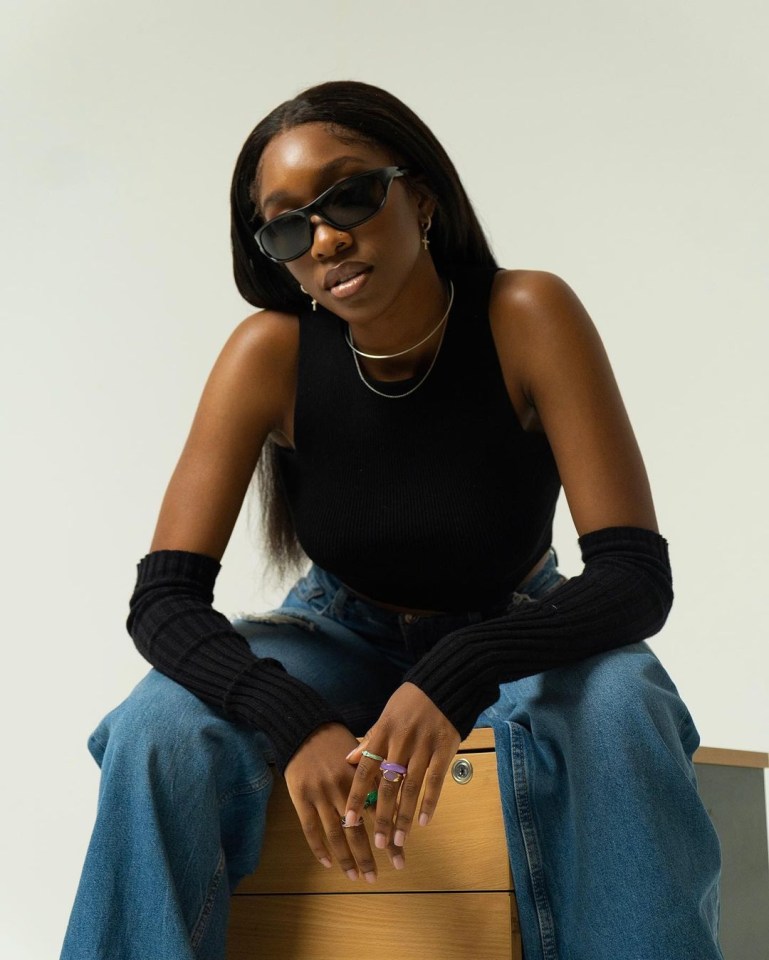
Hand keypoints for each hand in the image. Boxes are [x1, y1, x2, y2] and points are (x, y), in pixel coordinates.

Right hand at [284, 722, 381, 882]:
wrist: (303, 727)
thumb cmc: (335, 739)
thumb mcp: (359, 753)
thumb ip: (375, 777)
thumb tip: (393, 799)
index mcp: (360, 775)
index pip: (378, 812)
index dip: (387, 834)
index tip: (399, 856)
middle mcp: (341, 787)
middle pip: (357, 829)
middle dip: (367, 856)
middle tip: (375, 877)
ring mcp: (320, 794)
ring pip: (335, 834)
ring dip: (346, 858)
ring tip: (355, 876)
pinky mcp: (300, 798)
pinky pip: (311, 829)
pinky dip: (319, 849)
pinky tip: (328, 863)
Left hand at [343, 682, 460, 852]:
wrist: (445, 683)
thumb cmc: (412, 700)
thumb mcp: (386, 714)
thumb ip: (371, 739)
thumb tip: (349, 759)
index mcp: (384, 733)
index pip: (366, 770)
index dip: (357, 796)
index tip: (348, 820)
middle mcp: (401, 742)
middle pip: (388, 785)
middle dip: (382, 816)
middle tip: (377, 843)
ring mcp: (424, 747)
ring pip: (411, 787)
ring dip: (404, 816)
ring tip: (399, 840)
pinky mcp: (444, 749)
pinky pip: (436, 780)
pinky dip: (429, 802)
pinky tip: (423, 821)